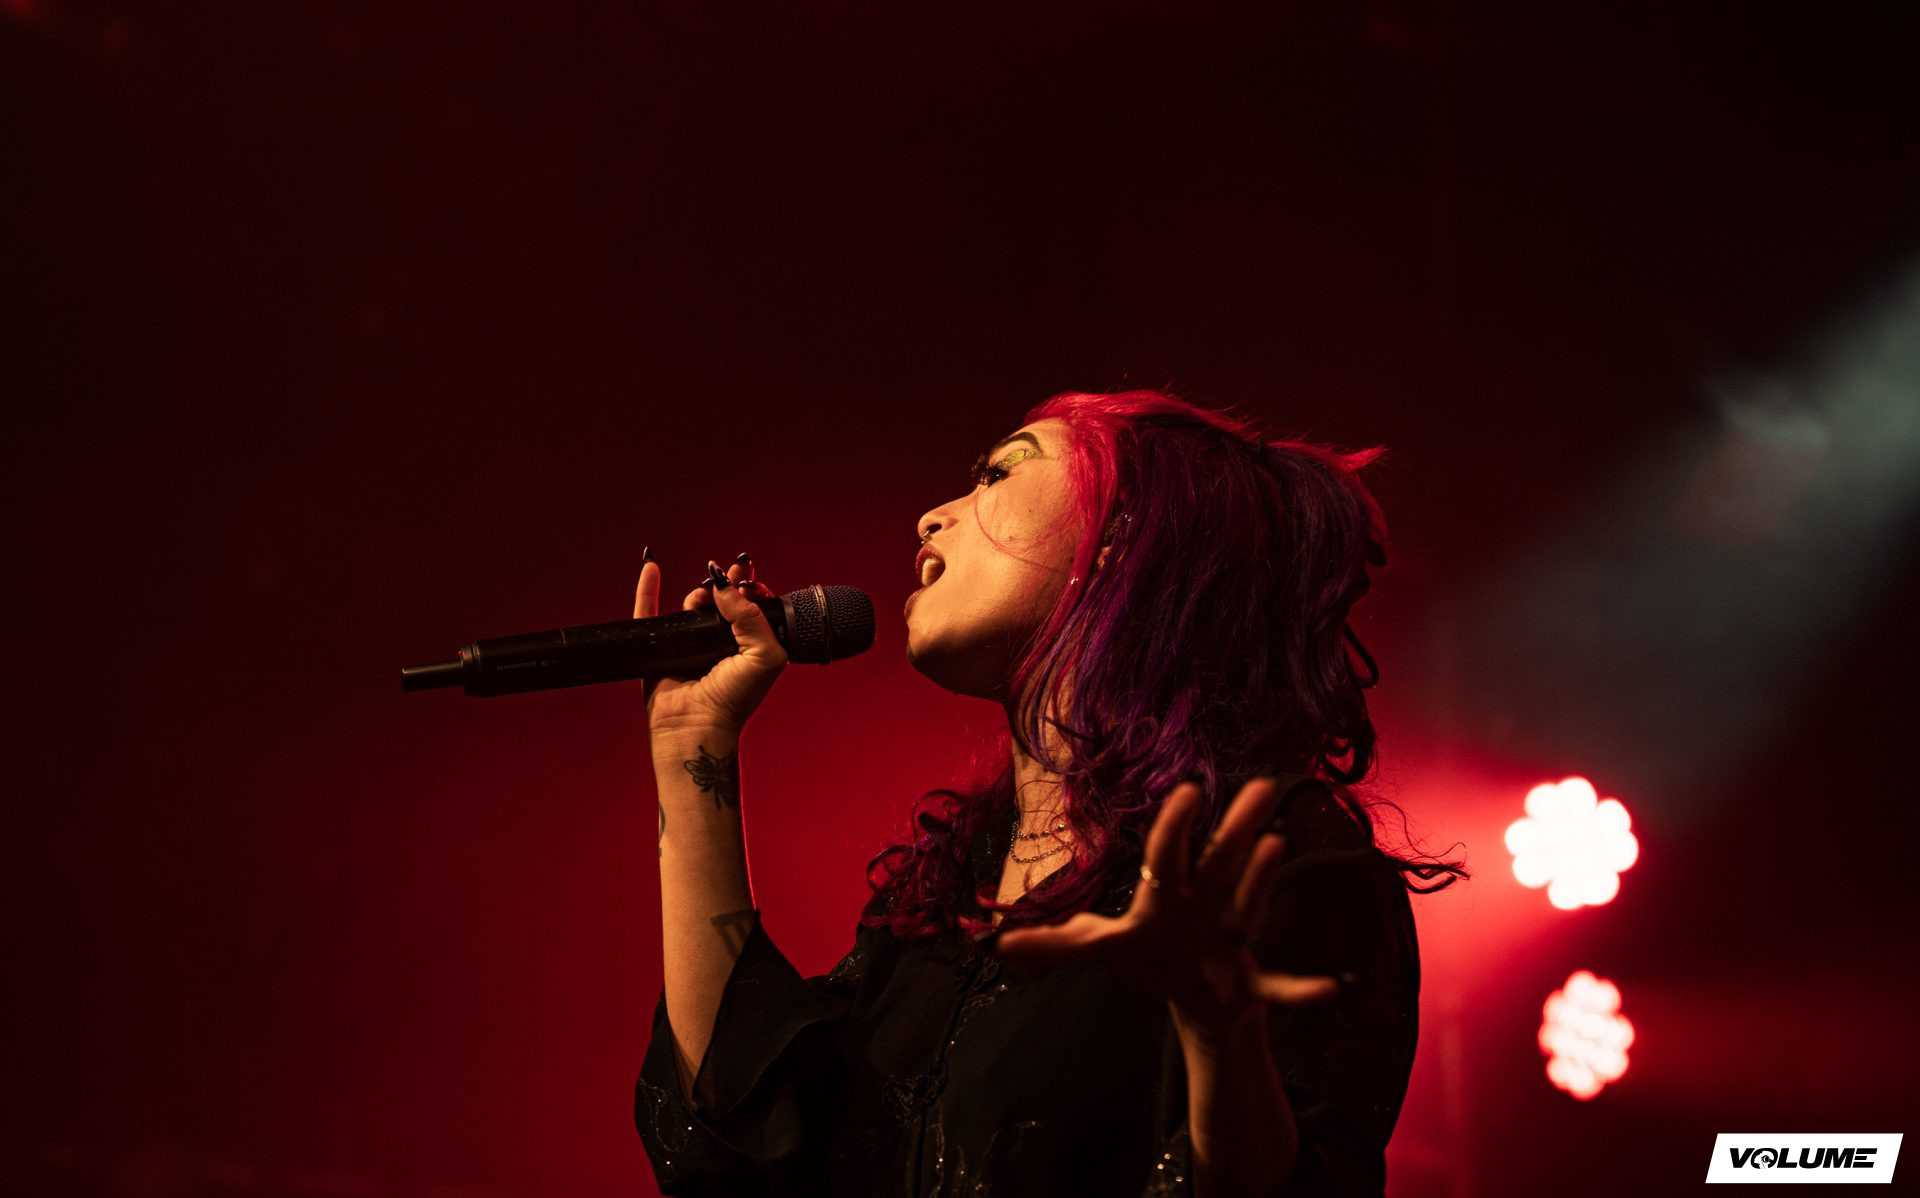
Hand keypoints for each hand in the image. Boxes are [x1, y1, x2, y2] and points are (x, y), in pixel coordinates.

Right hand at [633, 552, 788, 741]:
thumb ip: (752, 617)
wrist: (698, 725)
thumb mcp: (764, 655)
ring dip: (699, 592)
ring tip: (703, 596)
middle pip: (723, 601)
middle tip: (727, 573)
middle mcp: (721, 644)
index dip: (750, 588)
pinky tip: (652, 567)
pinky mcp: (661, 648)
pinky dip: (648, 588)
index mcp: (750, 645)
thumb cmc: (735, 699)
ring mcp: (690, 645)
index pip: (752, 607)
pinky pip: (649, 612)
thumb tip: (726, 588)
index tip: (746, 578)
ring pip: (692, 604)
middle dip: (725, 584)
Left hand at [989, 777, 1340, 1036]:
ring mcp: (1233, 937)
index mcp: (1167, 893)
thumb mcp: (1101, 949)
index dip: (1175, 824)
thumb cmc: (1151, 958)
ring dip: (1265, 879)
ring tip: (1278, 846)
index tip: (1188, 788)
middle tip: (1263, 783)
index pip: (1168, 852)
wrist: (1195, 1000)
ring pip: (1252, 902)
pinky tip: (1334, 988)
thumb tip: (994, 944)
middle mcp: (1206, 903)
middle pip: (1221, 859)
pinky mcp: (1252, 982)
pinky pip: (1283, 985)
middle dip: (1237, 826)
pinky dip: (1306, 988)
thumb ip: (1054, 944)